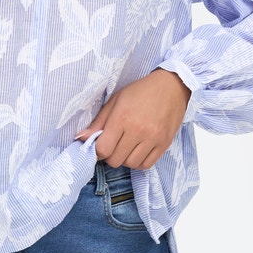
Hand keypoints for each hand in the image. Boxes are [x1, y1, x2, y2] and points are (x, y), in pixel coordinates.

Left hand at [75, 68, 190, 167]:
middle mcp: (138, 130)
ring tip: (127, 147)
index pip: (103, 149)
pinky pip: (146, 165)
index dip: (98, 150)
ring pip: (131, 164)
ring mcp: (153, 138)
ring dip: (125, 159)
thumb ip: (98, 122)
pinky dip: (139, 162)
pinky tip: (138, 151)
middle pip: (115, 160)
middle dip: (111, 155)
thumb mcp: (115, 101)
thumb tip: (80, 138)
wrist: (172, 87)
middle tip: (114, 145)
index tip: (101, 144)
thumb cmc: (140, 92)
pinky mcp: (164, 144)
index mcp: (122, 117)